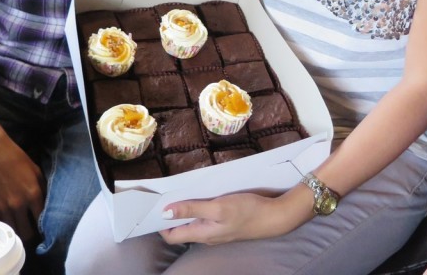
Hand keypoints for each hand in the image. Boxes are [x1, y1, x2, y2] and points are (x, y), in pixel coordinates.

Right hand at [0, 129, 45, 242]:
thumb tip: (47, 202)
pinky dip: (3, 227)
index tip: (44, 228)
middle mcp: (18, 204)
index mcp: (33, 194)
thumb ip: (43, 188)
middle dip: (31, 235)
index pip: (42, 220)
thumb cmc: (16, 159)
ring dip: (17, 233)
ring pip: (12, 232)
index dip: (44, 226)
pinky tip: (8, 225)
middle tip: (32, 233)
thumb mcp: (36, 171)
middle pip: (27, 232)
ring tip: (21, 231)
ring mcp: (3, 207)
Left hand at [159, 190, 310, 245]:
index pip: (171, 235)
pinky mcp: (226, 223)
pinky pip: (205, 217)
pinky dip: (198, 207)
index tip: (151, 207)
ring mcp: (217, 230)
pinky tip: (200, 194)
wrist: (275, 217)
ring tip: (177, 191)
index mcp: (202, 234)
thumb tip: (166, 212)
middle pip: (181, 229)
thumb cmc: (248, 211)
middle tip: (162, 194)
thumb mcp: (218, 207)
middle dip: (170, 214)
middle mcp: (206, 235)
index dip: (159, 224)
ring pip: (193, 222)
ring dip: (184, 209)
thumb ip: (192, 209)